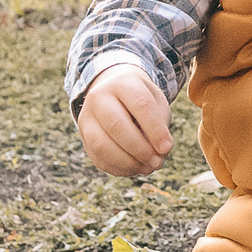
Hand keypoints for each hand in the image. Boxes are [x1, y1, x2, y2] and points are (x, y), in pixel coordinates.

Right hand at [79, 63, 173, 177]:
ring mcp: (86, 117)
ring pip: (102, 145)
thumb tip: (157, 156)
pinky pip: (98, 158)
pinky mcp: (83, 136)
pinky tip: (134, 168)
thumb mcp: (156, 105)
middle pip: (117, 126)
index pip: (141, 105)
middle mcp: (99, 96)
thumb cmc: (142, 102)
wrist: (117, 96)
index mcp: (123, 82)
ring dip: (128, 162)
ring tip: (147, 167)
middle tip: (157, 162)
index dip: (156, 130)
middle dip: (140, 149)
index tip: (168, 147)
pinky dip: (119, 168)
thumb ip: (159, 127)